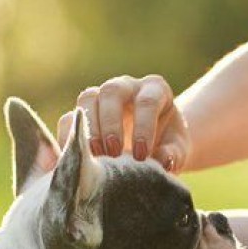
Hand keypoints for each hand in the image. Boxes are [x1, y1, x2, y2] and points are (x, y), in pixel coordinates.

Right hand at [57, 74, 190, 172]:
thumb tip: (163, 161)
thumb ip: (173, 154)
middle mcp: (126, 87)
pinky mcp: (84, 114)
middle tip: (114, 153)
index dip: (143, 127)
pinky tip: (76, 159)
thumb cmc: (168, 147)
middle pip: (112, 92)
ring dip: (89, 129)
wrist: (155, 149)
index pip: (147, 101)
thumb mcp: (177, 151)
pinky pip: (70, 119)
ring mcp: (102, 97)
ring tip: (95, 156)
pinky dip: (70, 138)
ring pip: (87, 99)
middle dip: (111, 123)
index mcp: (155, 90)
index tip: (142, 155)